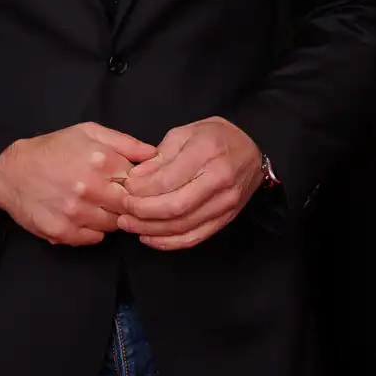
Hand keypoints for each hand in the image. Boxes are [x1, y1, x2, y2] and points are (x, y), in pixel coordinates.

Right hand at [0, 123, 158, 246]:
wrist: (10, 172)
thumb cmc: (52, 149)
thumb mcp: (88, 132)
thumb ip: (125, 142)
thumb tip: (155, 155)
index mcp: (100, 160)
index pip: (141, 182)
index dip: (140, 184)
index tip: (131, 183)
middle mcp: (90, 188)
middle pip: (130, 206)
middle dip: (127, 202)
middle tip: (115, 195)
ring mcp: (76, 213)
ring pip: (114, 224)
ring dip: (112, 216)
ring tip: (98, 204)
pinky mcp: (63, 232)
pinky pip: (95, 239)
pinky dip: (94, 230)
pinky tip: (84, 216)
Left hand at [118, 117, 263, 250]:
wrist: (252, 149)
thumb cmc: (215, 137)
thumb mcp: (184, 133)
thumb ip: (159, 156)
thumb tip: (135, 179)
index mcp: (206, 153)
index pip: (167, 180)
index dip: (141, 190)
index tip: (125, 189)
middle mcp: (219, 181)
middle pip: (174, 207)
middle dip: (142, 212)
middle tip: (123, 211)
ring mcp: (225, 203)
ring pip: (182, 226)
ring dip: (151, 230)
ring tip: (129, 225)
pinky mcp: (226, 218)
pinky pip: (195, 237)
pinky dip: (169, 242)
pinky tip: (150, 237)